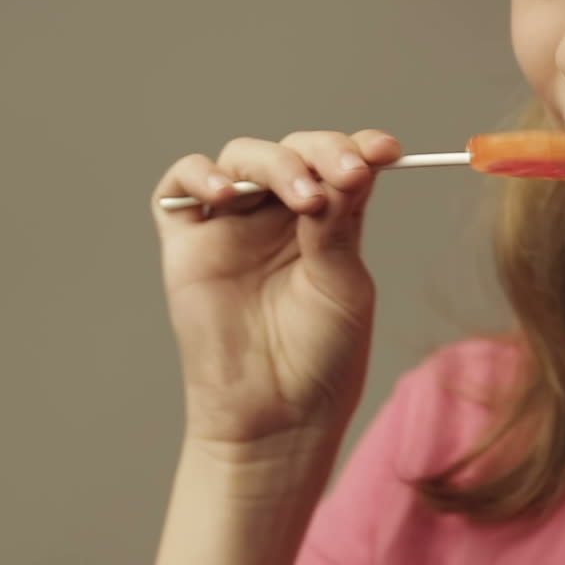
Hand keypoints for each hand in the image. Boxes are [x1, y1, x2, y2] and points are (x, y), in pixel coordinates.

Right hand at [150, 129, 402, 448]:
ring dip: (275, 164)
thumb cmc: (320, 359)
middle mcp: (277, 217)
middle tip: (346, 176)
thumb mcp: (343, 286)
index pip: (338, 163)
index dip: (359, 147)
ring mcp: (230, 226)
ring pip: (242, 159)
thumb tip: (346, 169)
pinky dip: (199, 175)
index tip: (386, 150)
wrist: (276, 417)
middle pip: (292, 152)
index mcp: (326, 221)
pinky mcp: (187, 244)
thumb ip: (339, 227)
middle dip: (321, 153)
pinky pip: (178, 186)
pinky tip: (228, 194)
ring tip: (304, 198)